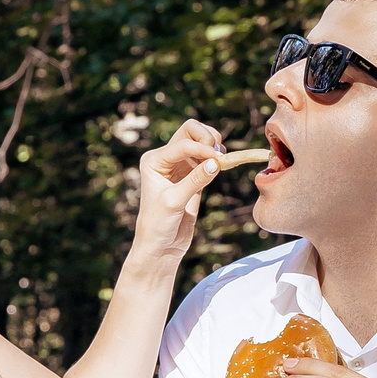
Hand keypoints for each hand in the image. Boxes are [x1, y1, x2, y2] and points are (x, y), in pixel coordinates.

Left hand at [128, 120, 226, 265]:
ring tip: (221, 161)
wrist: (160, 247)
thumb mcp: (175, 202)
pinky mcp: (192, 176)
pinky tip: (222, 166)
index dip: (202, 148)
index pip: (182, 144)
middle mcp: (165, 159)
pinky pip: (207, 159)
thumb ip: (195, 181)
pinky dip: (217, 158)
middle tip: (218, 154)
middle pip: (190, 131)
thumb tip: (217, 161)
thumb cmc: (158, 225)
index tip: (218, 159)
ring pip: (200, 141)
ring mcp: (180, 166)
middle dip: (207, 137)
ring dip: (214, 146)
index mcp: (154, 160)